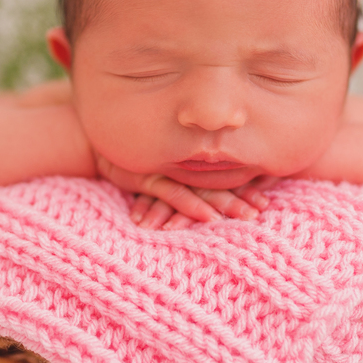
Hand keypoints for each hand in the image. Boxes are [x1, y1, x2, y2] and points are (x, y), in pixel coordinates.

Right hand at [95, 154, 279, 229]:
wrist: (96, 143)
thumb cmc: (133, 159)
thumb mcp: (161, 169)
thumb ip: (183, 179)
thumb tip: (212, 201)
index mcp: (189, 165)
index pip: (224, 177)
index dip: (245, 189)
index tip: (265, 202)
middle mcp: (181, 166)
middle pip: (217, 184)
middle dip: (238, 200)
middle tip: (258, 214)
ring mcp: (166, 170)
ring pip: (198, 189)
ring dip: (218, 205)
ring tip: (241, 219)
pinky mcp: (148, 175)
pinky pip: (170, 193)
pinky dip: (188, 207)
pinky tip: (206, 218)